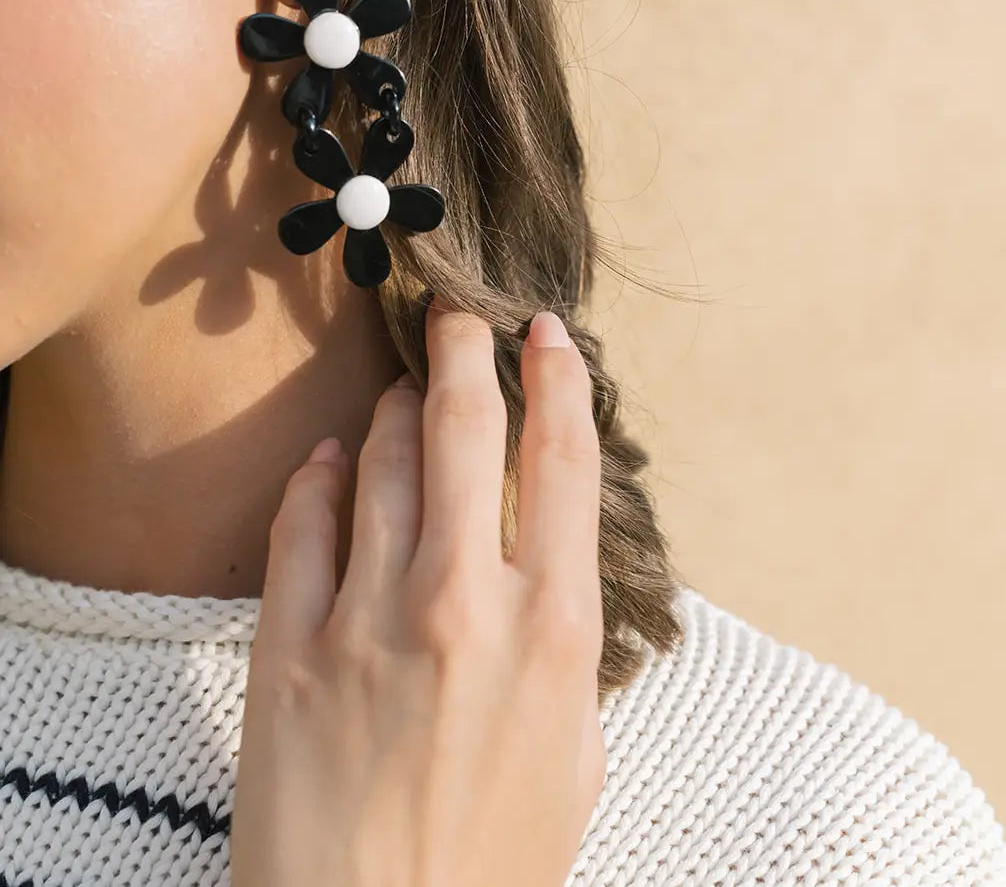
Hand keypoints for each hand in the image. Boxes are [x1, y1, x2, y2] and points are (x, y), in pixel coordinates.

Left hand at [229, 300, 605, 886]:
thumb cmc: (492, 866)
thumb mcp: (573, 758)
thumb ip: (563, 650)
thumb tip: (547, 571)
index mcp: (551, 628)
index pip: (563, 463)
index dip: (558, 382)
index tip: (547, 336)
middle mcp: (463, 601)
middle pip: (468, 430)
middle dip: (464, 352)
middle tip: (457, 316)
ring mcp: (369, 617)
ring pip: (385, 463)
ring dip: (398, 410)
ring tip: (405, 391)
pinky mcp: (289, 646)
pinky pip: (303, 525)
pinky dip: (320, 479)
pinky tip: (332, 461)